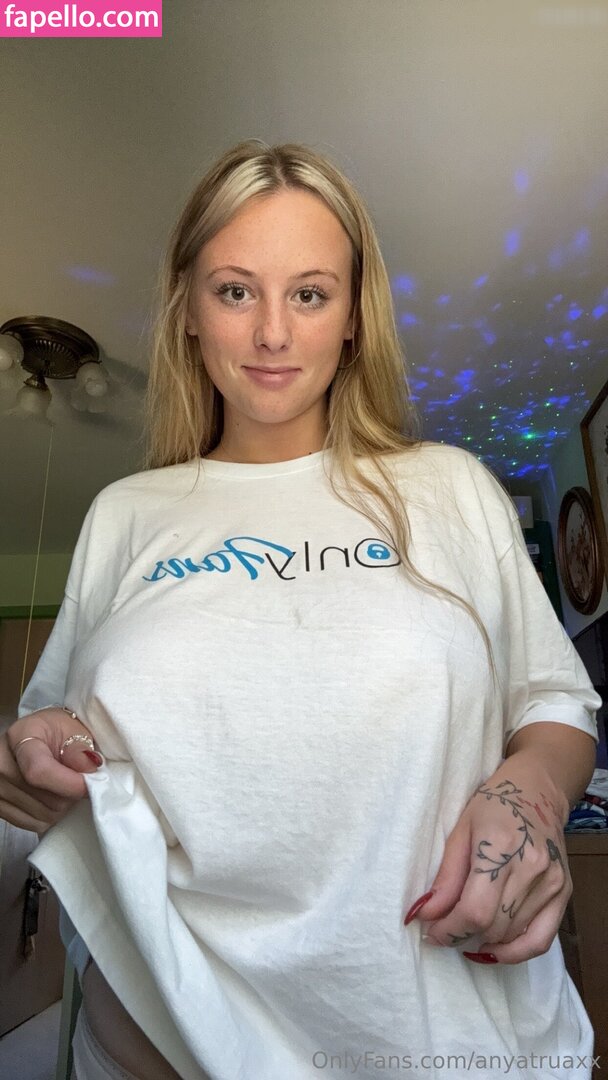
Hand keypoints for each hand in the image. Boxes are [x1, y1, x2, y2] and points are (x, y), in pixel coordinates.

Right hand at [1, 707, 101, 835]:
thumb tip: (90, 768)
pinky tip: (51, 797)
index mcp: (19, 737)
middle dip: (70, 793)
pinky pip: (34, 824)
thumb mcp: (71, 729)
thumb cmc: (55, 732)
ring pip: (43, 815)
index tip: (90, 784)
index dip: (69, 783)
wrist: (35, 738)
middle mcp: (0, 764)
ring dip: (62, 806)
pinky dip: (50, 816)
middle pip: (45, 798)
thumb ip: (79, 749)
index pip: (39, 771)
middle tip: (76, 779)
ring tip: (63, 786)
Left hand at [405, 756, 571, 963]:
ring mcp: (552, 883)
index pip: (475, 910)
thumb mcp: (460, 829)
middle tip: (443, 929)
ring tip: (465, 930)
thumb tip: (426, 913)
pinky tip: (494, 947)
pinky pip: (541, 939)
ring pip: (513, 935)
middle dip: (461, 935)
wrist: (537, 790)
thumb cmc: (493, 804)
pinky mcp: (564, 893)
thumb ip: (446, 875)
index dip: (449, 929)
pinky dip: (516, 951)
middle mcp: (531, 868)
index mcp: (501, 847)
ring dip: (483, 941)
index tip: (431, 931)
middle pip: (493, 926)